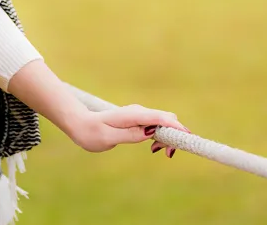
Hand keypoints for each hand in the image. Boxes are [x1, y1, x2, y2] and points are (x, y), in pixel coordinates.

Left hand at [67, 104, 190, 158]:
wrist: (80, 123)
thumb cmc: (90, 132)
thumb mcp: (107, 138)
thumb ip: (129, 135)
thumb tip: (151, 133)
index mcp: (131, 115)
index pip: (159, 118)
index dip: (175, 127)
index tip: (186, 138)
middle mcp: (138, 111)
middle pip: (166, 118)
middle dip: (174, 134)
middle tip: (166, 154)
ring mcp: (139, 114)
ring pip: (163, 122)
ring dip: (167, 137)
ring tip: (157, 152)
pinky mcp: (139, 120)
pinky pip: (156, 125)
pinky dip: (161, 136)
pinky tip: (154, 147)